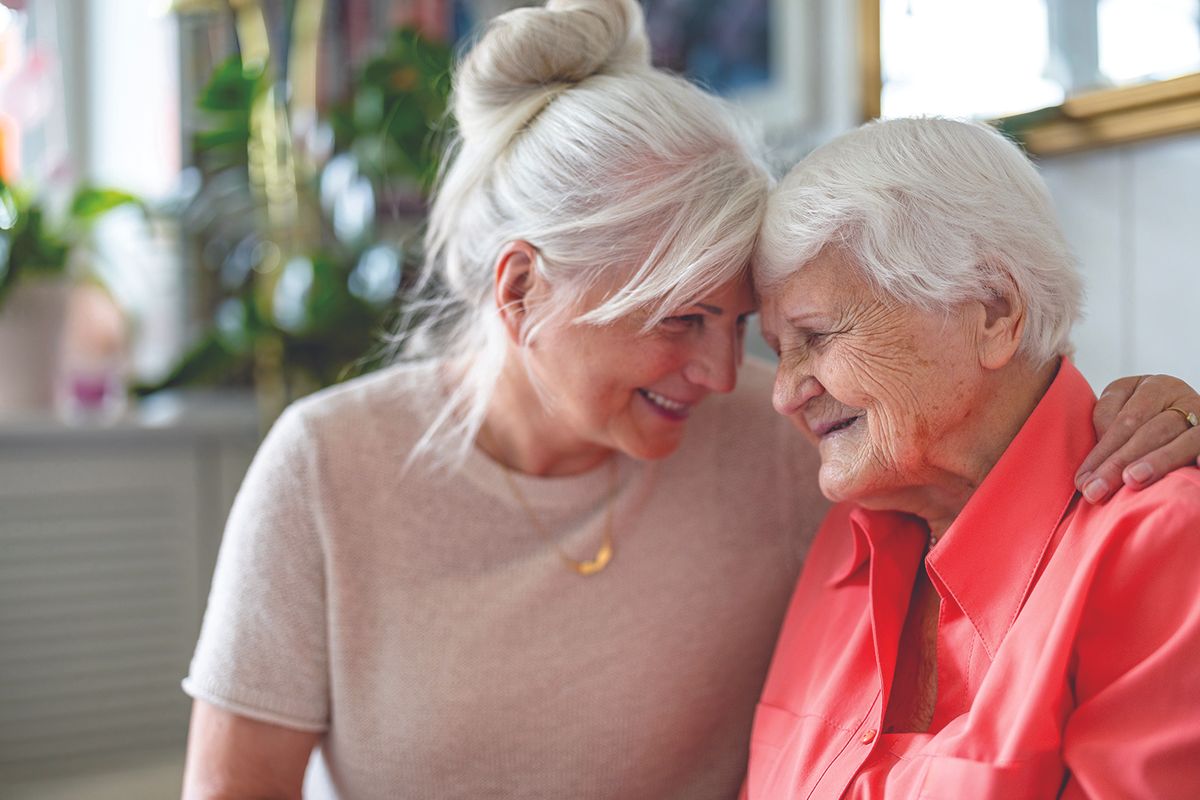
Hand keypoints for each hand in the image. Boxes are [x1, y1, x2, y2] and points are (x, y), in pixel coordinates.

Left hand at [1075, 375, 1199, 502]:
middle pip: (1148, 430)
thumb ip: (1108, 425)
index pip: (1124, 420)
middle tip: (1097, 490)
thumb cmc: (1140, 420)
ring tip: (1132, 480)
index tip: (1083, 481)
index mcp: (1151, 386)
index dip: (1102, 452)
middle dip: (1119, 463)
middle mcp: (1180, 396)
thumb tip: (1095, 463)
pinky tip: (1199, 466)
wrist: (1181, 414)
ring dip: (1157, 461)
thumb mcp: (1120, 410)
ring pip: (1181, 438)